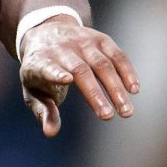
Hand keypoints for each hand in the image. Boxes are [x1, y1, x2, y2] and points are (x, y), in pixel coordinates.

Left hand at [18, 16, 139, 136]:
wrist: (44, 33)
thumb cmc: (39, 70)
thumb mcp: (33, 90)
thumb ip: (43, 111)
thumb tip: (50, 133)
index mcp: (39, 62)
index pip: (46, 67)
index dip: (55, 73)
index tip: (66, 79)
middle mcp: (60, 49)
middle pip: (80, 70)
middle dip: (95, 94)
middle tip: (107, 117)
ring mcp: (80, 41)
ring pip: (102, 64)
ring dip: (116, 88)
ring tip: (126, 112)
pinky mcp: (99, 39)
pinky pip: (116, 55)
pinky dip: (127, 72)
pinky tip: (134, 90)